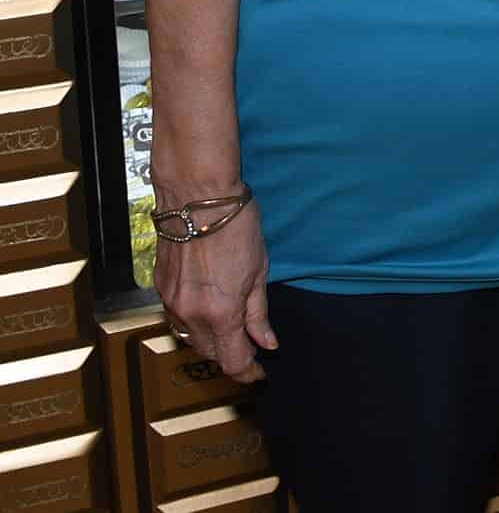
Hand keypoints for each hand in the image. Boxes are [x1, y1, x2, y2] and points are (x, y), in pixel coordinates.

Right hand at [154, 197, 276, 384]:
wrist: (197, 197)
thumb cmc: (236, 225)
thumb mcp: (259, 269)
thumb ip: (258, 312)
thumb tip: (266, 342)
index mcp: (221, 313)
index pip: (232, 360)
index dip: (248, 372)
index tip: (260, 373)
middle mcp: (191, 315)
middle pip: (210, 353)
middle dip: (230, 355)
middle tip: (250, 349)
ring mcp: (171, 303)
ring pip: (190, 338)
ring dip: (210, 341)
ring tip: (230, 331)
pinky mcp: (160, 289)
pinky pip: (176, 319)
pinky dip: (193, 323)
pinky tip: (208, 311)